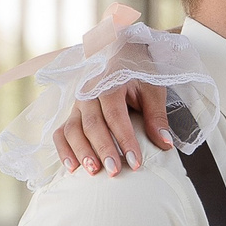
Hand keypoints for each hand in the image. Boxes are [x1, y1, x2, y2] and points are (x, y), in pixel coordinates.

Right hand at [53, 80, 172, 175]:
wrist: (119, 53)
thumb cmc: (138, 73)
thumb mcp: (152, 89)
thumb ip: (156, 116)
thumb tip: (165, 144)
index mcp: (109, 84)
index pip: (116, 115)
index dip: (125, 140)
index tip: (136, 162)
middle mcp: (88, 94)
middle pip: (92, 125)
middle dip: (103, 150)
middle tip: (114, 171)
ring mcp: (76, 105)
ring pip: (72, 130)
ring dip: (81, 152)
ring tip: (94, 172)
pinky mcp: (71, 114)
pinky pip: (60, 133)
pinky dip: (63, 151)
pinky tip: (72, 168)